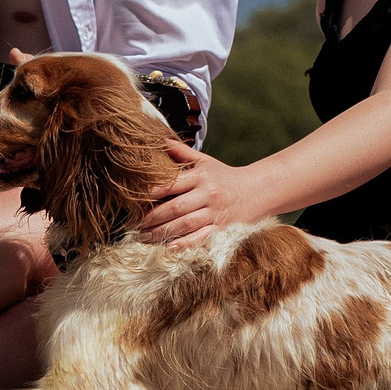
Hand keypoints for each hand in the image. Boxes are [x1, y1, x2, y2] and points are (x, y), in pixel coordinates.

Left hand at [139, 140, 271, 246]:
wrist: (257, 191)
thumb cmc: (224, 176)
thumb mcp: (205, 162)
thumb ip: (182, 153)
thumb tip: (159, 140)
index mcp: (201, 176)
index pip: (171, 184)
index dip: (151, 193)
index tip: (133, 200)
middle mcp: (208, 194)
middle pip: (176, 207)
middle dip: (153, 217)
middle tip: (134, 224)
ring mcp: (216, 213)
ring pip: (186, 225)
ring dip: (162, 232)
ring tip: (143, 237)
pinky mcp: (223, 229)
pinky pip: (201, 239)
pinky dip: (185, 244)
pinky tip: (168, 248)